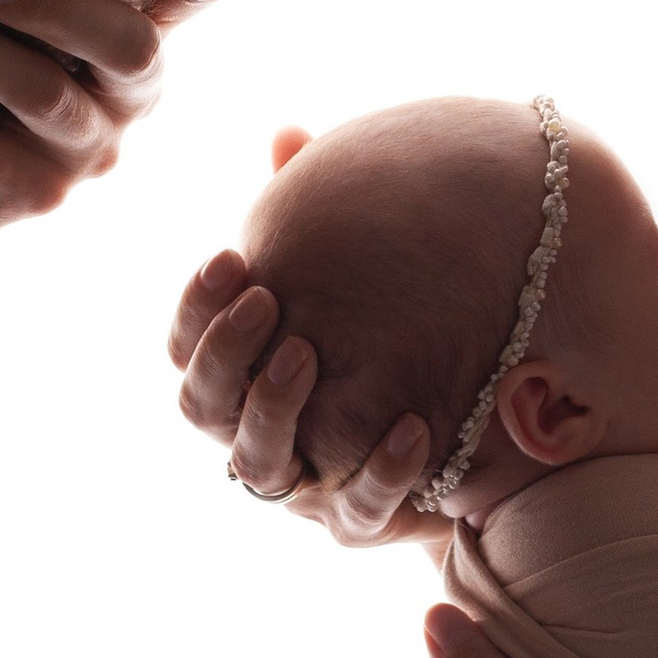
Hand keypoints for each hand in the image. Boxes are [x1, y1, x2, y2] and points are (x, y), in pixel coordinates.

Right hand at [167, 148, 433, 538]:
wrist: (471, 439)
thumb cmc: (391, 339)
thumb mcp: (354, 271)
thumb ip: (314, 211)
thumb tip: (287, 132)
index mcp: (241, 377)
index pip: (186, 345)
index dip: (197, 308)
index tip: (231, 257)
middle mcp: (256, 434)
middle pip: (202, 406)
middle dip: (226, 352)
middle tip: (266, 300)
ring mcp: (304, 487)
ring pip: (258, 463)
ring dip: (274, 407)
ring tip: (307, 354)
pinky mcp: (360, 525)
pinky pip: (356, 511)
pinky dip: (380, 471)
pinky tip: (412, 425)